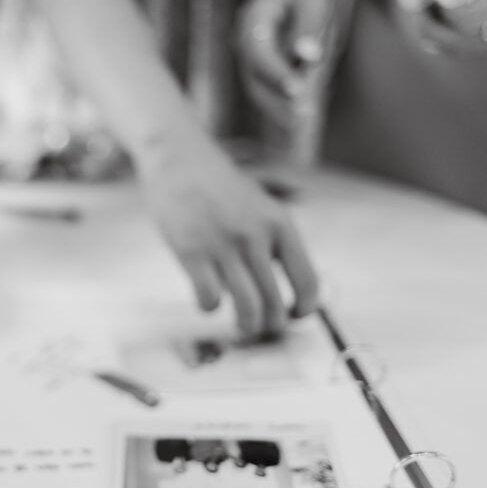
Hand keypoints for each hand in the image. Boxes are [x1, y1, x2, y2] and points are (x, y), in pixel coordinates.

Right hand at [144, 160, 318, 337]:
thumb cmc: (217, 185)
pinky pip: (209, 298)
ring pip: (247, 308)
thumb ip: (274, 239)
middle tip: (264, 329)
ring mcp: (224, 245)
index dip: (305, 309)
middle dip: (271, 326)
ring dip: (246, 326)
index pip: (308, 280)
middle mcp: (256, 236)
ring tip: (241, 326)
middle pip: (275, 302)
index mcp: (280, 224)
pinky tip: (207, 300)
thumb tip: (287, 283)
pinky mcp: (192, 252)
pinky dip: (209, 308)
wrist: (179, 158)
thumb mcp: (260, 204)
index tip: (295, 316)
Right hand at [236, 0, 330, 127]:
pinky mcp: (256, 71)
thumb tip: (307, 58)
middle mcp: (243, 44)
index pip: (260, 54)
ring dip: (278, 110)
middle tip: (302, 116)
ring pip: (257, 91)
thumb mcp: (310, 0)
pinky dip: (279, 105)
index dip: (276, 74)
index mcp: (252, 22)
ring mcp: (246, 60)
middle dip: (277, 101)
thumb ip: (308, 28)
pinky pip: (265, 92)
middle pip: (254, 79)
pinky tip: (298, 119)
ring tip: (302, 122)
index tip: (297, 90)